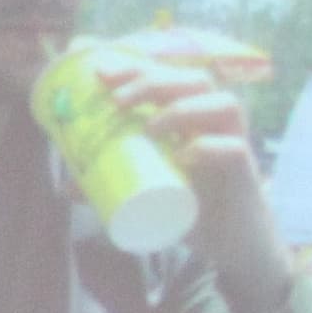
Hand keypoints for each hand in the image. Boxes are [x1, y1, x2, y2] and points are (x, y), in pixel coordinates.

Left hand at [107, 66, 290, 294]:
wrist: (232, 246)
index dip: (136, 66)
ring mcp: (234, 145)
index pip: (169, 75)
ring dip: (183, 108)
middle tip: (117, 101)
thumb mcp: (147, 193)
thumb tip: (66, 186)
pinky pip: (235, 149)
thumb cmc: (193, 209)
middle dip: (153, 81)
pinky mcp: (246, 174)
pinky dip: (208, 147)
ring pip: (224, 103)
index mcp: (192, 117)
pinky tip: (183, 156)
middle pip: (194, 80)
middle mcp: (216, 123)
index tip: (100, 74)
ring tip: (149, 127)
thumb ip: (112, 186)